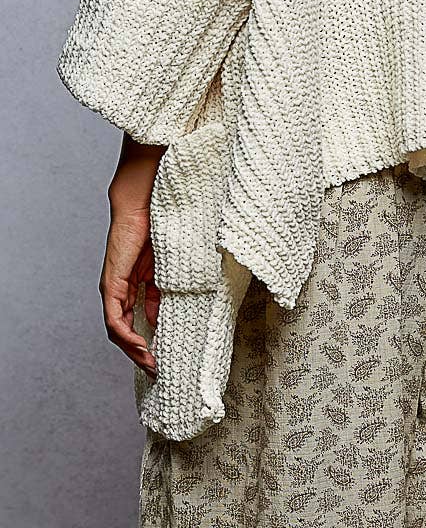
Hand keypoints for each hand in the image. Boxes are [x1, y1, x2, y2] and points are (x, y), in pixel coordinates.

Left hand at [99, 211, 160, 379]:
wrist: (141, 209)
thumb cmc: (153, 233)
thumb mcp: (160, 273)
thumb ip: (157, 296)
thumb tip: (157, 320)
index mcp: (129, 288)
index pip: (131, 324)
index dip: (143, 344)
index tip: (159, 358)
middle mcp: (116, 293)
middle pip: (121, 333)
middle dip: (138, 355)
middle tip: (155, 370)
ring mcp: (111, 290)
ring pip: (116, 331)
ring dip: (132, 350)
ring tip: (149, 363)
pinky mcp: (111, 285)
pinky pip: (115, 318)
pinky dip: (126, 335)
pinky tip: (140, 345)